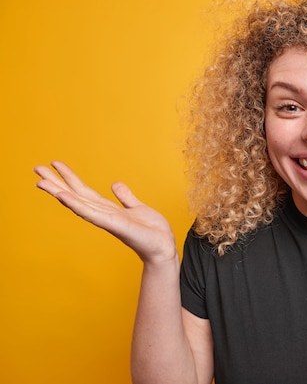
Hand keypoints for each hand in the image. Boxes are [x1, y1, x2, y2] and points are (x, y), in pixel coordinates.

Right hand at [34, 161, 176, 263]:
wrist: (164, 247)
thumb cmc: (152, 231)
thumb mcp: (138, 208)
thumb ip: (126, 197)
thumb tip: (115, 184)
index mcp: (108, 209)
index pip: (84, 192)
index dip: (69, 179)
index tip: (54, 165)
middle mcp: (103, 214)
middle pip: (75, 195)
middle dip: (56, 183)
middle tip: (36, 168)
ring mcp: (107, 220)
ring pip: (79, 204)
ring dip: (59, 193)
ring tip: (41, 182)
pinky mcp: (116, 225)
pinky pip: (93, 213)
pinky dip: (77, 205)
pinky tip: (64, 196)